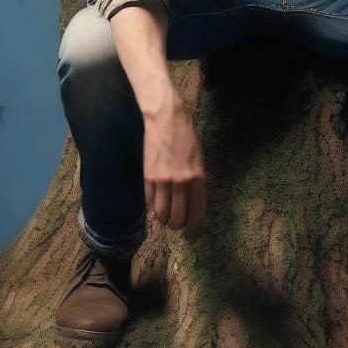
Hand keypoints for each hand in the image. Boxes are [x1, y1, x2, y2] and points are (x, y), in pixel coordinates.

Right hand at [142, 93, 206, 230]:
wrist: (166, 120)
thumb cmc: (186, 138)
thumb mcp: (200, 159)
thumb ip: (198, 180)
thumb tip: (193, 200)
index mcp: (198, 178)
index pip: (196, 212)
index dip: (193, 224)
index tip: (190, 226)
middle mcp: (181, 183)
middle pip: (177, 218)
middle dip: (177, 225)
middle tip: (176, 223)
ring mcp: (163, 181)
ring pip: (161, 214)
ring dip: (163, 219)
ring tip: (164, 217)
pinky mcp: (148, 177)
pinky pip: (149, 202)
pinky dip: (152, 207)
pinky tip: (155, 203)